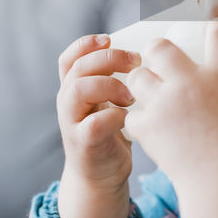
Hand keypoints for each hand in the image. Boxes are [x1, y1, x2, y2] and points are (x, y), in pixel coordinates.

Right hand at [54, 33, 141, 217]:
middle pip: (78, 68)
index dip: (86, 44)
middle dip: (108, 60)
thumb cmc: (112, 132)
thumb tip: (149, 50)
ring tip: (131, 95)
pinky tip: (129, 118)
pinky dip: (114, 116)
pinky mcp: (84, 144)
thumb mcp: (109, 101)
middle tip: (136, 63)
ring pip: (78, 90)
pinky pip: (93, 124)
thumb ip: (114, 79)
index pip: (69, 57)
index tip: (110, 40)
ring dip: (108, 85)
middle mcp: (69, 102)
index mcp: (74, 88)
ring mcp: (72, 123)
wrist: (100, 177)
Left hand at [123, 17, 217, 217]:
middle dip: (157, 49)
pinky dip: (137, 119)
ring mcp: (165, 104)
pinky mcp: (148, 128)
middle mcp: (189, 82)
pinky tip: (145, 124)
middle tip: (160, 58)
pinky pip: (132, 115)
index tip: (216, 28)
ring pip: (137, 78)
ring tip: (148, 90)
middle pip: (160, 48)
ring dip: (142, 81)